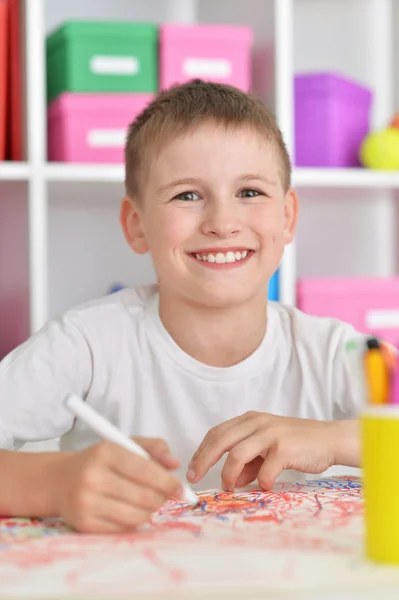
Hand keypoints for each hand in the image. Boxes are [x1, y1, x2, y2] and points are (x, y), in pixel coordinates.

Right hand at [52, 437, 181, 532]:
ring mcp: (87, 502)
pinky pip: (124, 528)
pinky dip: (134, 521)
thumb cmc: (100, 461)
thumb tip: (175, 464)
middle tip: (164, 494)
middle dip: (161, 497)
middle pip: (144, 496)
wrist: (60, 481)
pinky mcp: (85, 524)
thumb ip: (154, 448)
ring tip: (146, 501)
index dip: (168, 482)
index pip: (145, 470)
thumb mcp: (124, 444)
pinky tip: (130, 510)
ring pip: (138, 515)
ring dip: (150, 510)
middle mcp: (93, 477)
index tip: (181, 488)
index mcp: (105, 452)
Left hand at [187, 412, 352, 491]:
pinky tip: (267, 485)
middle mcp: (257, 422)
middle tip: (194, 478)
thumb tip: (232, 480)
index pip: (217, 432)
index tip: (192, 469)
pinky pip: (264, 470)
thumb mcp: (267, 449)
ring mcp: (270, 434)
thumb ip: (248, 462)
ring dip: (229, 474)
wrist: (329, 440)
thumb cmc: (296, 445)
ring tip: (230, 487)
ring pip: (237, 454)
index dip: (201, 451)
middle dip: (203, 460)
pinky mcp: (284, 448)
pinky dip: (261, 481)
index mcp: (250, 419)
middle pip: (220, 439)